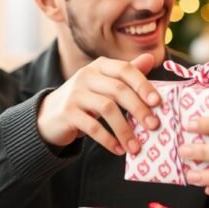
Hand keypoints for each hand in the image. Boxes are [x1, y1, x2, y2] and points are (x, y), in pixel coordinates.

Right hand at [37, 54, 161, 154]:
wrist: (50, 116)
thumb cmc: (86, 100)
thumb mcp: (105, 85)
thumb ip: (127, 74)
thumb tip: (151, 58)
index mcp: (100, 66)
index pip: (125, 70)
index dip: (143, 85)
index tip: (158, 102)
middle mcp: (86, 75)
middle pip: (118, 90)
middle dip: (139, 109)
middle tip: (154, 126)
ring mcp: (75, 93)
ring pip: (107, 109)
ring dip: (125, 130)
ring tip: (136, 147)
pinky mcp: (66, 112)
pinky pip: (92, 126)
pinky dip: (108, 139)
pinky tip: (118, 150)